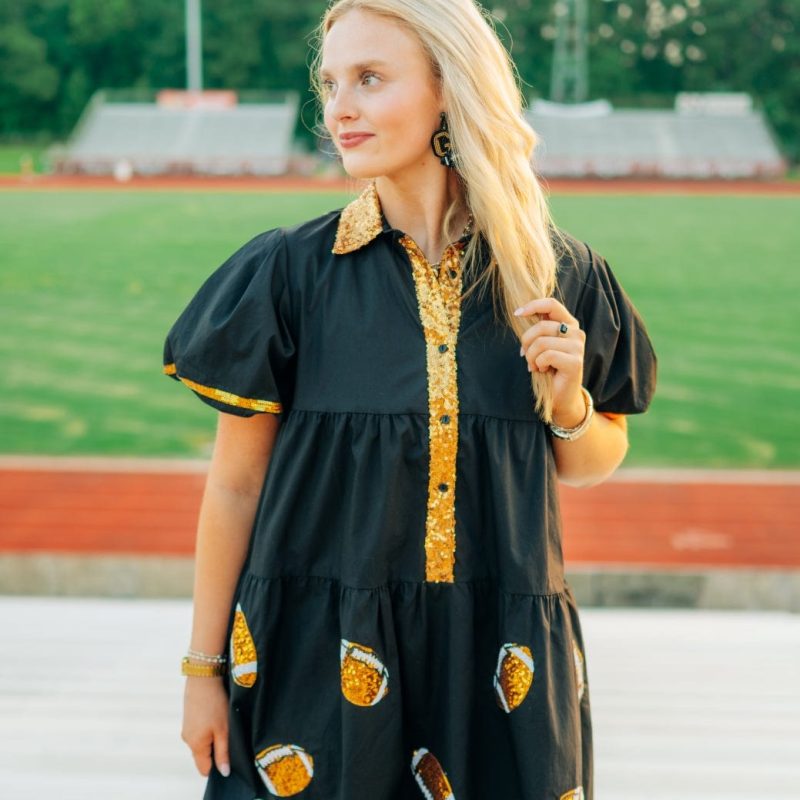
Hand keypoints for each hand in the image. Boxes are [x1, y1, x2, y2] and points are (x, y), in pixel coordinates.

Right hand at [181, 676, 230, 777]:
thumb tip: (224, 772)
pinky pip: (199, 730)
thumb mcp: (223, 729)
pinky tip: (216, 714)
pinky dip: (208, 727)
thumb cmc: (215, 702)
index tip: (229, 754)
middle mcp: (187, 739)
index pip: (204, 769)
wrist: (203, 676)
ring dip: (213, 736)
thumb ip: (223, 752)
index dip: (218, 766)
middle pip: (203, 755)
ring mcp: (187, 728)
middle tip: (228, 734)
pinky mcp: (189, 717)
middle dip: (217, 749)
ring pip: (202, 741)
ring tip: (223, 721)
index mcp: (195, 745)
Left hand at [515, 297, 586, 426]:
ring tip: (535, 365)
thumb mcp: (541, 344)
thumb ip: (537, 329)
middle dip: (526, 342)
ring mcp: (577, 346)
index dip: (532, 306)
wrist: (561, 396)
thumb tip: (520, 314)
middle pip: (541, 326)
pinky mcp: (575, 361)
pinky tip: (543, 370)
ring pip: (541, 342)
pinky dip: (538, 364)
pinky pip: (546, 356)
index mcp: (568, 323)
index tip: (517, 314)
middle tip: (526, 355)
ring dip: (531, 356)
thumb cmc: (548, 368)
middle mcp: (576, 332)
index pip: (551, 304)